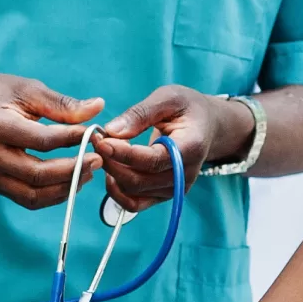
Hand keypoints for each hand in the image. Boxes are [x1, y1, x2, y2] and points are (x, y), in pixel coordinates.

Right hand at [0, 75, 103, 208]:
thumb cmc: (0, 94)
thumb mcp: (29, 90)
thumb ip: (62, 103)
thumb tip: (98, 107)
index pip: (40, 141)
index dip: (71, 139)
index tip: (93, 134)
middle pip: (36, 174)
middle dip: (73, 170)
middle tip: (98, 159)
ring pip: (33, 195)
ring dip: (66, 188)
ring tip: (88, 171)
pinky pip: (28, 199)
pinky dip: (54, 195)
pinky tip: (71, 179)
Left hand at [90, 86, 249, 210]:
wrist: (206, 127)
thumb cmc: (187, 108)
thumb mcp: (168, 97)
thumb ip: (141, 113)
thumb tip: (112, 131)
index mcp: (190, 148)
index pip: (152, 160)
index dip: (123, 154)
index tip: (101, 139)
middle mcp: (184, 175)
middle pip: (138, 181)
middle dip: (111, 162)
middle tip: (96, 140)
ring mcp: (174, 190)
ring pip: (132, 194)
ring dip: (111, 174)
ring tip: (103, 151)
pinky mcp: (163, 195)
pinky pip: (134, 204)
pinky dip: (117, 191)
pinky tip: (111, 171)